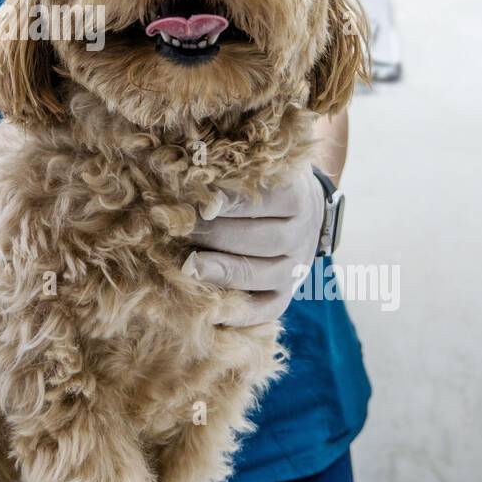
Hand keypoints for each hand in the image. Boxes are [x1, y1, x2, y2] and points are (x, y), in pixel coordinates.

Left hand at [184, 166, 324, 327]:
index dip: (225, 199)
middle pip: (257, 238)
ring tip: (187, 267)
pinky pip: (266, 310)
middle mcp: (300, 233)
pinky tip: (209, 311)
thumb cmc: (264, 181)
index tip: (191, 196)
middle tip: (177, 228)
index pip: (262, 198)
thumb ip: (231, 168)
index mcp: (296, 195)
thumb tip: (187, 170)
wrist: (303, 207)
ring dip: (221, 271)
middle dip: (213, 233)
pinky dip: (238, 314)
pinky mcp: (287, 293)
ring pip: (259, 274)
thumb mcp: (259, 167)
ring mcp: (296, 268)